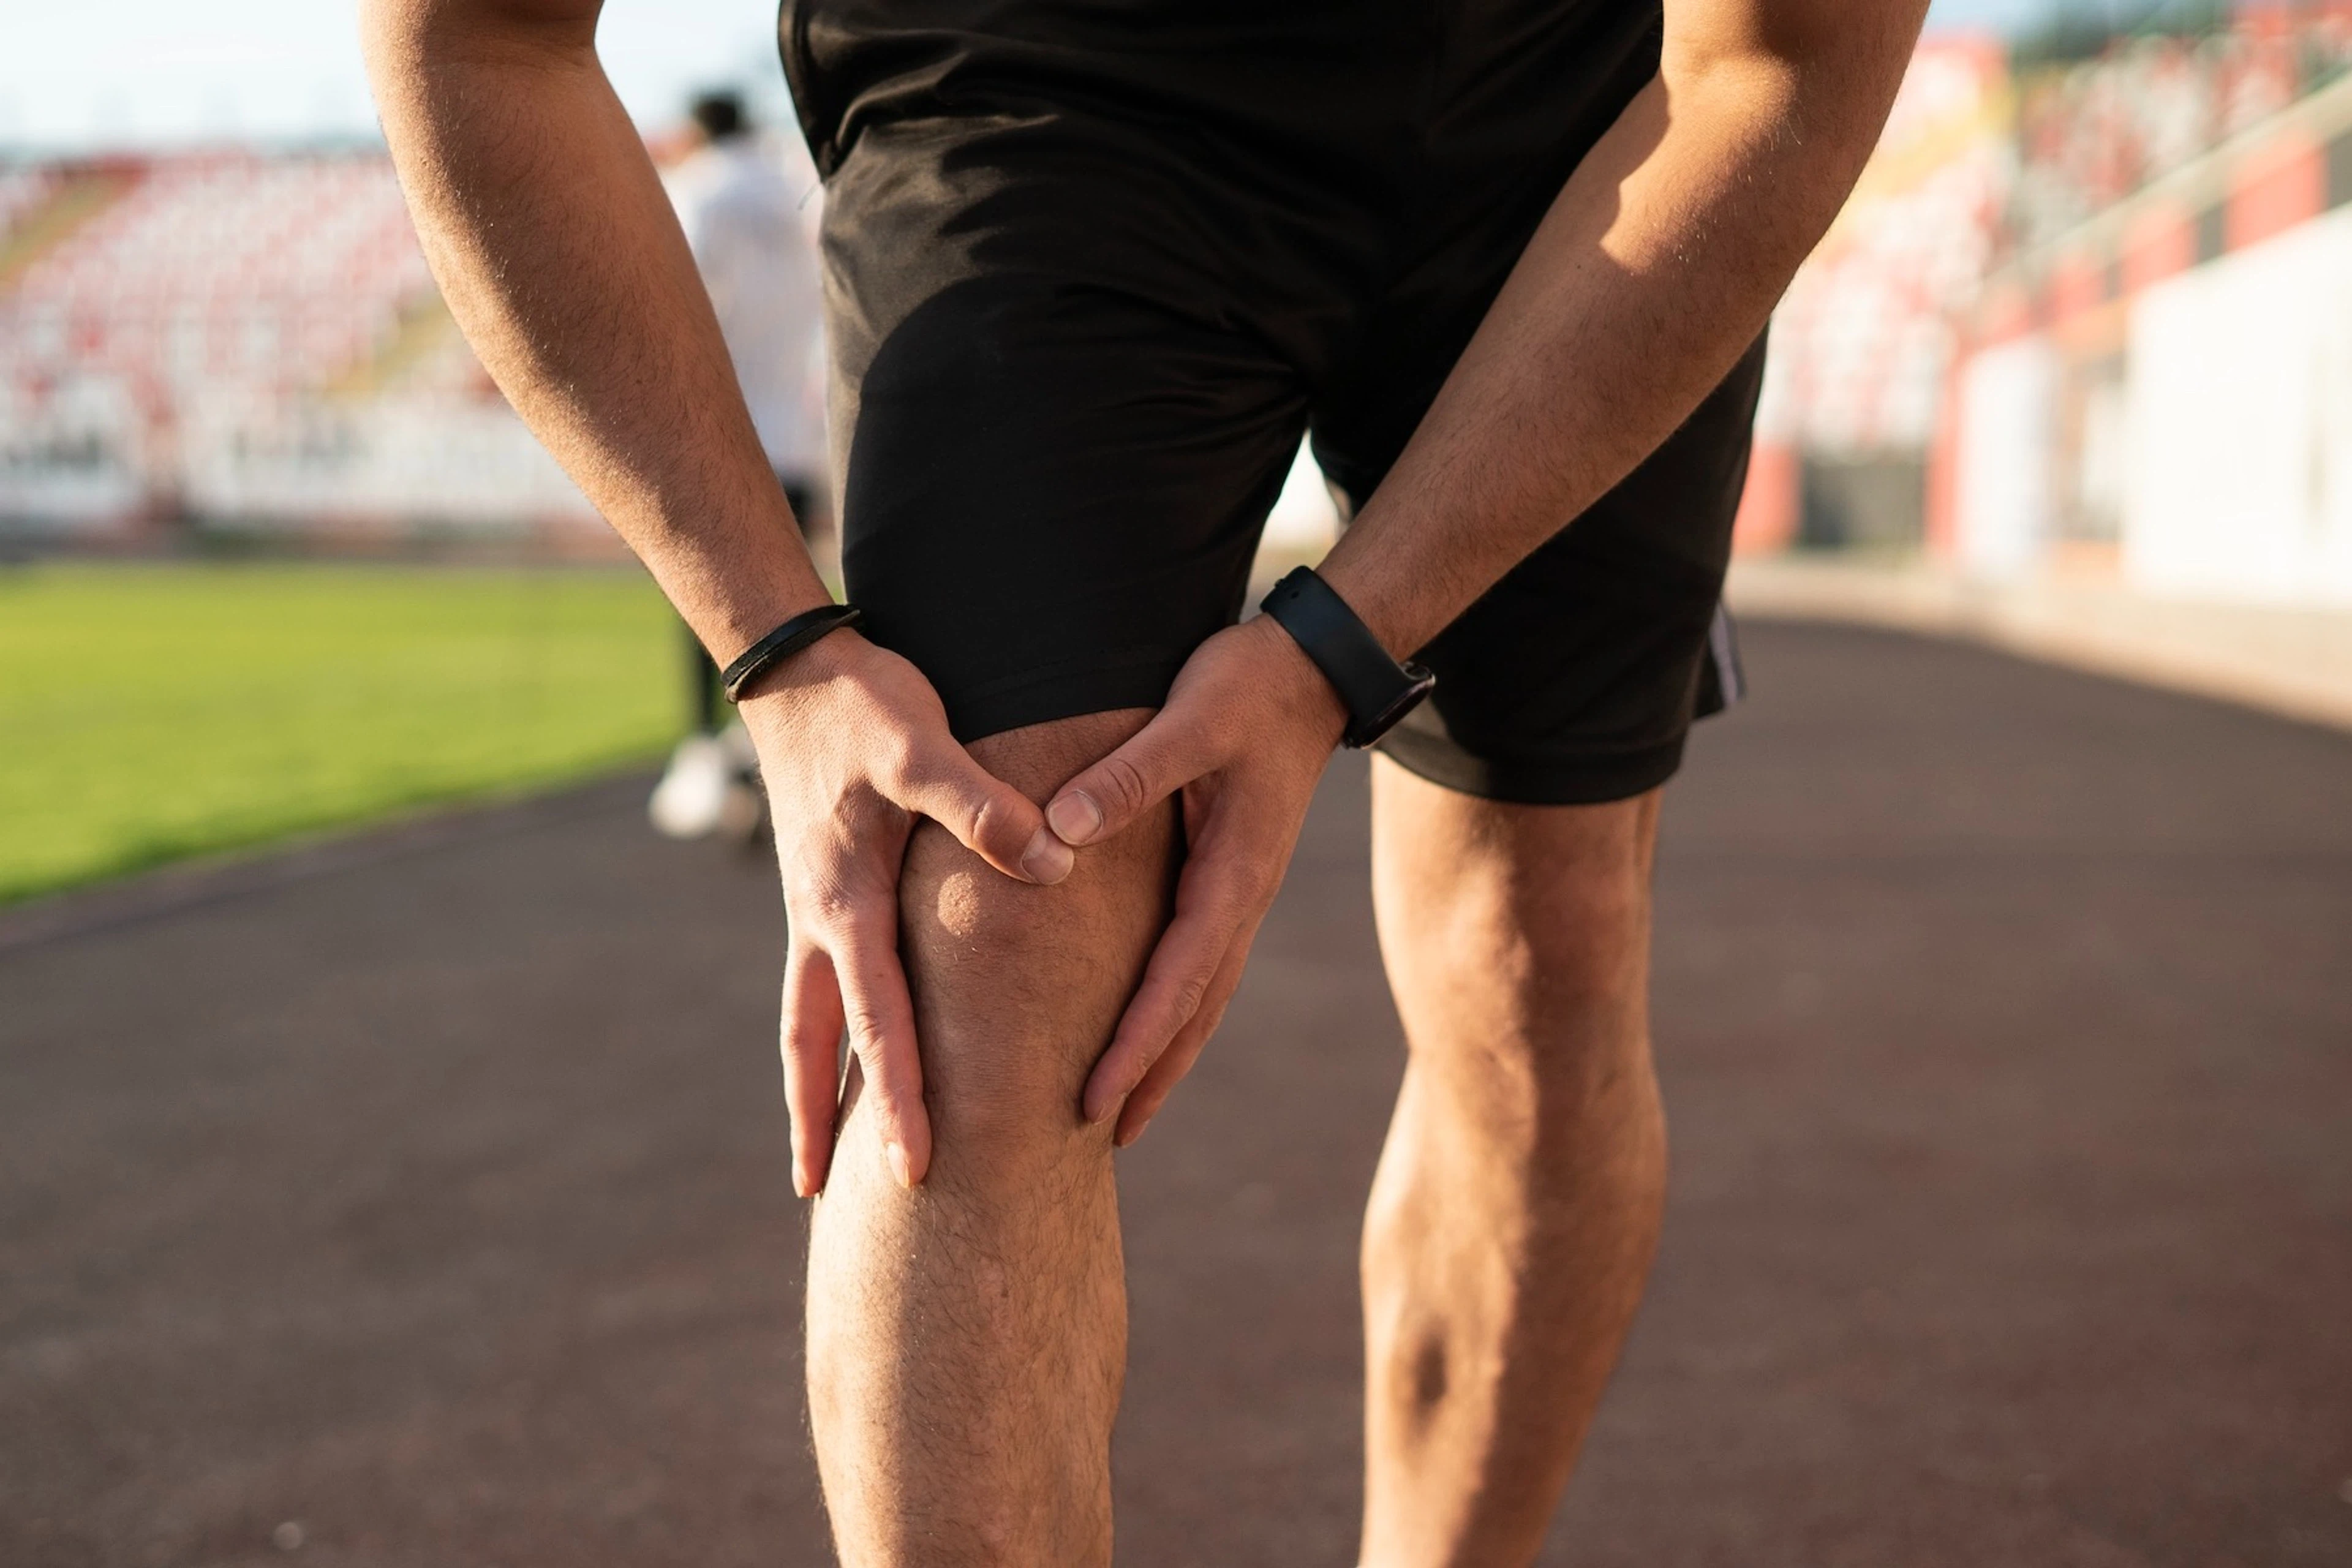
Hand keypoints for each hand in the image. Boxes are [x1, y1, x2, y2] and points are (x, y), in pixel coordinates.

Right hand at [739, 630, 1074, 1196]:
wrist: (797, 666)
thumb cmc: (867, 704)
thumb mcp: (925, 746)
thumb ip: (985, 808)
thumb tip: (1054, 861)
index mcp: (847, 902)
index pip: (876, 1018)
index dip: (896, 1092)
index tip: (912, 1164)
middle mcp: (820, 919)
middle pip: (815, 1042)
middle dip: (826, 1120)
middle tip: (826, 1200)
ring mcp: (814, 909)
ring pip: (803, 1020)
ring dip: (808, 1089)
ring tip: (810, 1163)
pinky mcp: (823, 890)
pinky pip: (819, 984)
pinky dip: (825, 1034)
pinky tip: (839, 1060)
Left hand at [1044, 614, 1347, 1145]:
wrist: (1312, 669)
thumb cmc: (1249, 687)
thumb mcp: (1191, 717)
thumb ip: (1130, 773)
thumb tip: (1061, 828)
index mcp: (1233, 874)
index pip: (1178, 981)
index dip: (1135, 1045)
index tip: (1095, 1098)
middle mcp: (1242, 897)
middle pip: (1196, 1011)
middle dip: (1151, 1075)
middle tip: (1104, 1135)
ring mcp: (1240, 891)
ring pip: (1203, 995)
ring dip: (1167, 1054)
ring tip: (1125, 1110)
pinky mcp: (1230, 876)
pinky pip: (1200, 962)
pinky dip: (1176, 1009)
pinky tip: (1149, 1027)